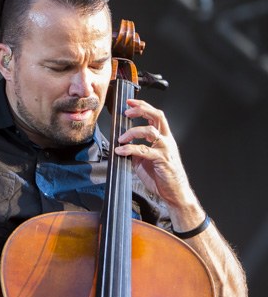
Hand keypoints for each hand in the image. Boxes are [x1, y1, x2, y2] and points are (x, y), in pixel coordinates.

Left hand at [113, 98, 203, 227]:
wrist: (175, 193)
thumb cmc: (162, 177)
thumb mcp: (144, 161)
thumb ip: (135, 151)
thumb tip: (121, 147)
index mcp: (164, 139)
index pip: (156, 116)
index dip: (143, 107)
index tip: (130, 103)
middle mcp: (167, 141)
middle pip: (158, 116)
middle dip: (141, 110)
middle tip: (127, 112)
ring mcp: (166, 149)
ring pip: (151, 131)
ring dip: (132, 132)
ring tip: (121, 139)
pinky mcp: (162, 160)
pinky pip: (144, 150)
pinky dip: (130, 149)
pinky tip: (121, 151)